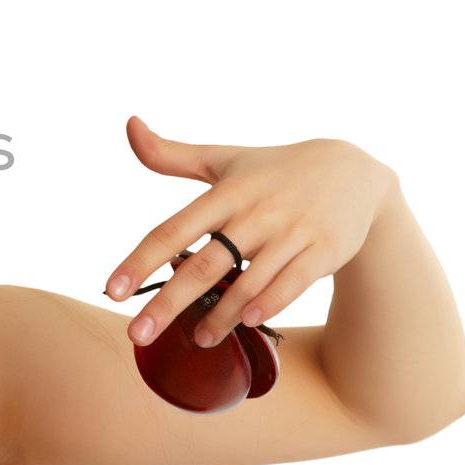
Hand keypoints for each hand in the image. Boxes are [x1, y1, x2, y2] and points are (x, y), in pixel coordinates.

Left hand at [103, 115, 398, 347]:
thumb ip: (171, 154)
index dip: (139, 261)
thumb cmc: (273, 170)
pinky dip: (269, 303)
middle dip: (167, 303)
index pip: (172, 230)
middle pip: (203, 264)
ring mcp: (291, 232)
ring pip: (248, 282)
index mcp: (225, 193)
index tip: (110, 291)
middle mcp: (255, 212)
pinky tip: (248, 323)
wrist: (354, 171)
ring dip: (220, 316)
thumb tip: (130, 124)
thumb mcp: (224, 158)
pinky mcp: (324, 250)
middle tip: (137, 334)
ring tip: (197, 339)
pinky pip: (292, 283)